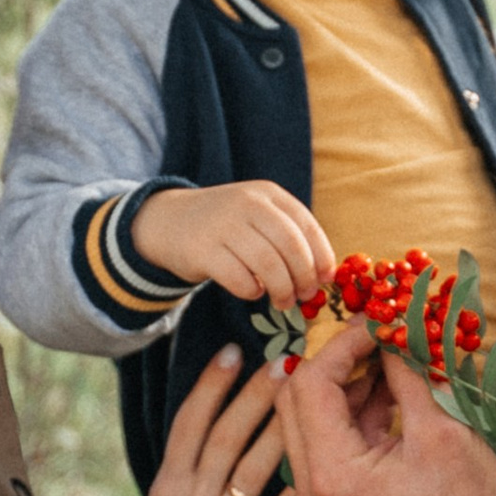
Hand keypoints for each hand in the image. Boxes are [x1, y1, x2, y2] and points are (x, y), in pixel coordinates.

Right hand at [117, 347, 297, 495]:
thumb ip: (183, 486)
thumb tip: (202, 453)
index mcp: (168, 486)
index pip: (190, 423)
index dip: (211, 385)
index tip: (232, 352)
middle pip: (227, 435)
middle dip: (256, 395)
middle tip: (283, 361)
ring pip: (254, 468)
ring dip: (282, 429)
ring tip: (305, 399)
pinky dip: (294, 493)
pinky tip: (316, 467)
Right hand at [133, 179, 333, 314]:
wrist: (169, 221)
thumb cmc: (226, 226)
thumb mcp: (258, 216)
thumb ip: (289, 235)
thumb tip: (326, 272)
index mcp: (268, 194)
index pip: (307, 225)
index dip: (321, 256)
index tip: (325, 279)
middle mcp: (247, 204)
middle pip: (291, 246)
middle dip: (304, 277)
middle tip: (305, 295)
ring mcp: (223, 225)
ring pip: (268, 264)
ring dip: (282, 289)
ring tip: (282, 301)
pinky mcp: (202, 250)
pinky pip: (240, 279)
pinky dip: (252, 291)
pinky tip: (252, 291)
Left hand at [275, 321, 495, 495]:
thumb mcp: (442, 431)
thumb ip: (405, 376)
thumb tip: (390, 331)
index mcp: (333, 475)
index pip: (310, 386)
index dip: (341, 345)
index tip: (376, 323)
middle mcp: (311, 493)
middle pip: (295, 403)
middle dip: (333, 364)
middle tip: (376, 340)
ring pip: (307, 424)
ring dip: (342, 388)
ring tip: (389, 363)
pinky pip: (327, 448)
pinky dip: (350, 416)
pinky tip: (388, 393)